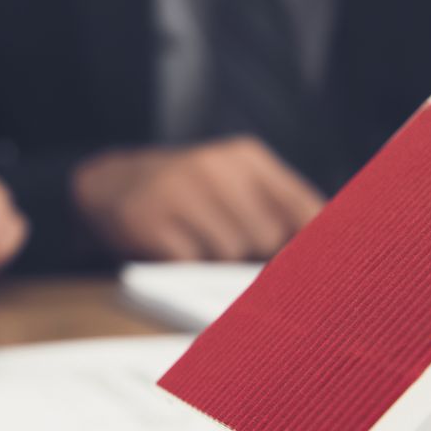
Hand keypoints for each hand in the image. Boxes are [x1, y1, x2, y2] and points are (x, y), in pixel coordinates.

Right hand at [72, 136, 323, 260]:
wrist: (107, 184)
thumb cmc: (187, 194)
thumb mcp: (235, 185)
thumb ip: (278, 213)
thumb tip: (321, 260)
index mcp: (247, 157)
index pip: (302, 206)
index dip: (314, 245)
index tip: (323, 272)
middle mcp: (216, 166)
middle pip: (266, 237)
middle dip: (253, 254)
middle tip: (228, 244)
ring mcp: (180, 189)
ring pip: (229, 253)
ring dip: (216, 262)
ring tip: (196, 241)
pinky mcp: (150, 218)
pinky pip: (190, 264)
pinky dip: (185, 267)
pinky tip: (172, 246)